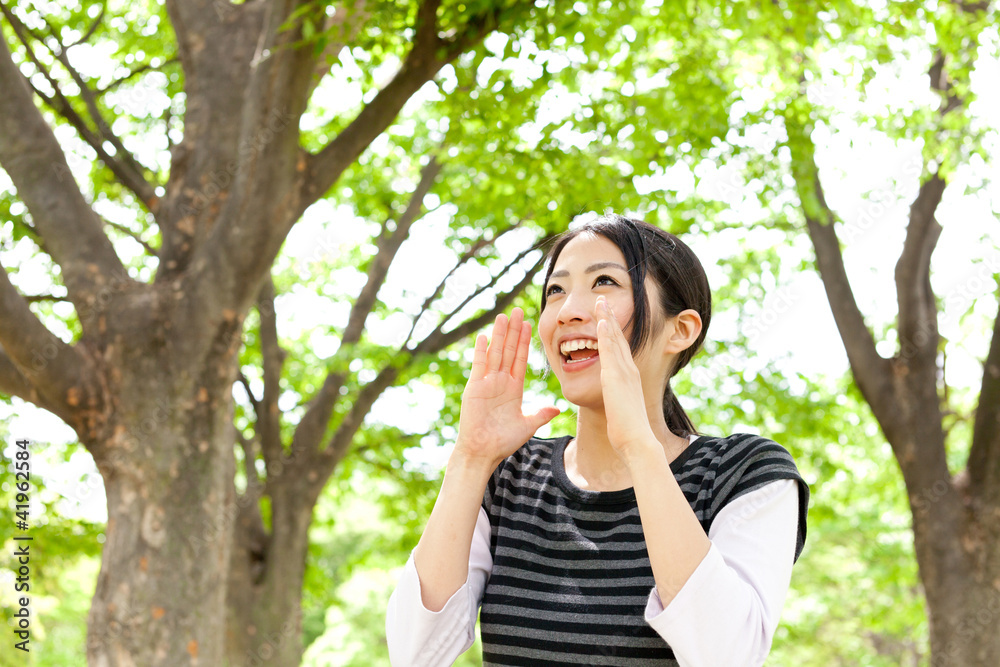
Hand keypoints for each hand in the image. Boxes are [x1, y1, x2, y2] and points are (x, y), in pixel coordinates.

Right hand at [455, 307, 560, 467]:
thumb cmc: (503, 441)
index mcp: (513, 388)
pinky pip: (479, 367)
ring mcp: (487, 383)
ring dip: (499, 335)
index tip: (530, 325)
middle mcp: (500, 382)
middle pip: (508, 350)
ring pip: (495, 353)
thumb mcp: (527, 426)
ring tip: (503, 316)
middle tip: (518, 311)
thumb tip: (557, 408)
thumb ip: (541, 415)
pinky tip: (484, 337)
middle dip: (514, 331)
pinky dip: (482, 352)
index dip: (525, 342)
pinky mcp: (475, 388)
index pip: (521, 359)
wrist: (483, 452)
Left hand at [596, 296, 655, 457]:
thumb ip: (617, 397)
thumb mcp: (621, 407)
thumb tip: (614, 398)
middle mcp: (628, 370)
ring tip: (600, 301)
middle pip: (618, 337)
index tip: (606, 316)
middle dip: (610, 317)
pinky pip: (610, 351)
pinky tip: (601, 321)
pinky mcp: (615, 377)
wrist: (637, 441)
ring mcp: (623, 372)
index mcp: (629, 376)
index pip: (620, 348)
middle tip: (603, 299)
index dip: (613, 330)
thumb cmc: (627, 430)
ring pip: (614, 339)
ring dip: (607, 318)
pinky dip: (606, 334)